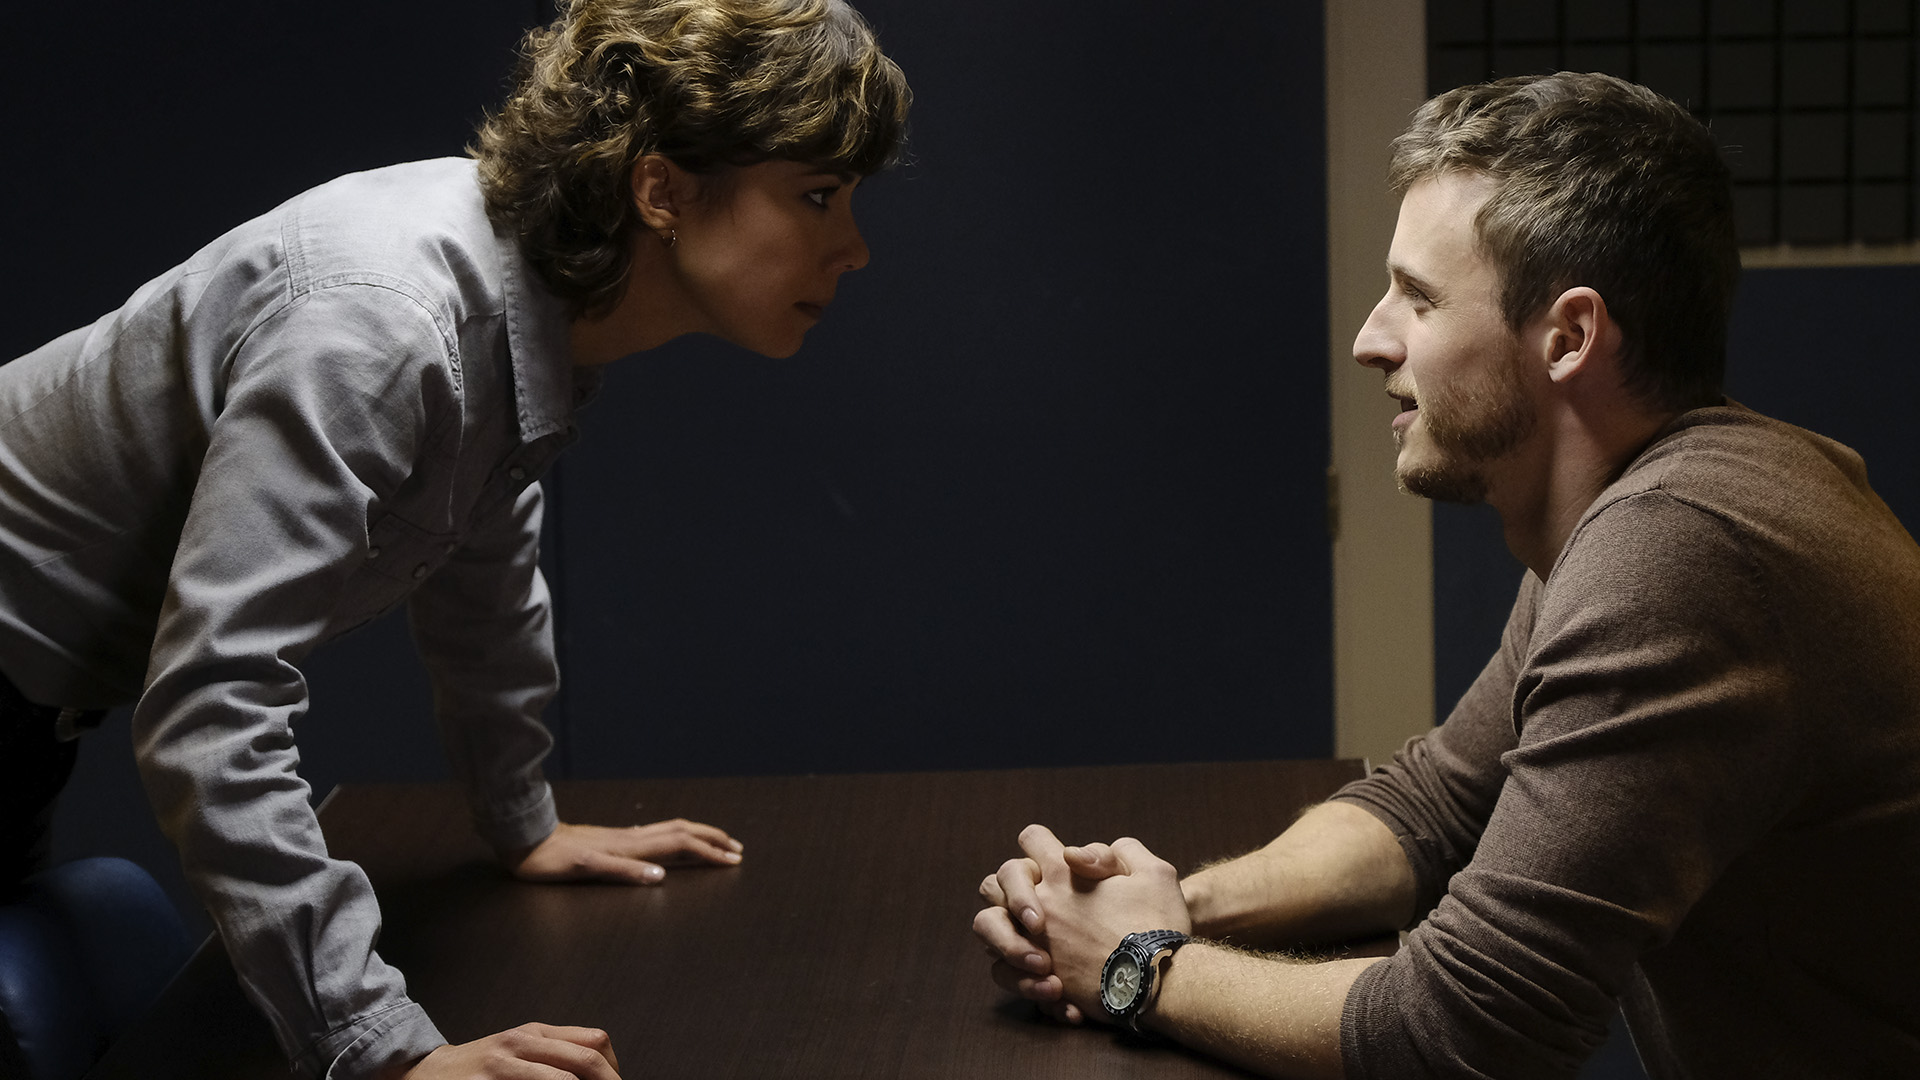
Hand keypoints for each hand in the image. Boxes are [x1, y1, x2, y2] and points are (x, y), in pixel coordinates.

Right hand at [395, 1023, 619, 1078]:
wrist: (425, 1075)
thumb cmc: (479, 1067)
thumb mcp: (519, 1049)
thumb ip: (557, 1055)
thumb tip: (604, 1071)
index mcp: (534, 1033)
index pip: (593, 1043)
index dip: (613, 1070)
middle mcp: (519, 1044)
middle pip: (584, 1062)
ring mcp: (501, 1067)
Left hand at [511, 819, 742, 884]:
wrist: (525, 838)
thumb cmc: (550, 860)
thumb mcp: (583, 869)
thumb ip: (622, 871)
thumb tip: (660, 875)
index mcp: (630, 846)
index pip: (681, 845)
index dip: (709, 852)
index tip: (733, 860)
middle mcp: (631, 838)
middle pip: (683, 831)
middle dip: (713, 839)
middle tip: (737, 849)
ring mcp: (623, 837)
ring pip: (671, 830)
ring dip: (698, 835)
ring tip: (715, 843)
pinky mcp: (613, 839)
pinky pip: (657, 834)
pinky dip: (678, 838)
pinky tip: (672, 844)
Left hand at [974, 826, 1188, 1024]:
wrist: (1158, 982)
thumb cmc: (1158, 925)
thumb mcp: (1155, 873)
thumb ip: (1123, 851)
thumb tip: (1085, 853)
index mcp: (1063, 872)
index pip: (1032, 838)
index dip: (1043, 844)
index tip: (1060, 862)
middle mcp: (1041, 903)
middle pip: (999, 878)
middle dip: (1015, 886)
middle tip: (1042, 904)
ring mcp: (1033, 940)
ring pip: (987, 924)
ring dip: (1005, 927)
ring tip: (1034, 940)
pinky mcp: (1034, 977)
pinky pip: (1000, 970)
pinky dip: (1015, 972)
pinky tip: (1045, 975)